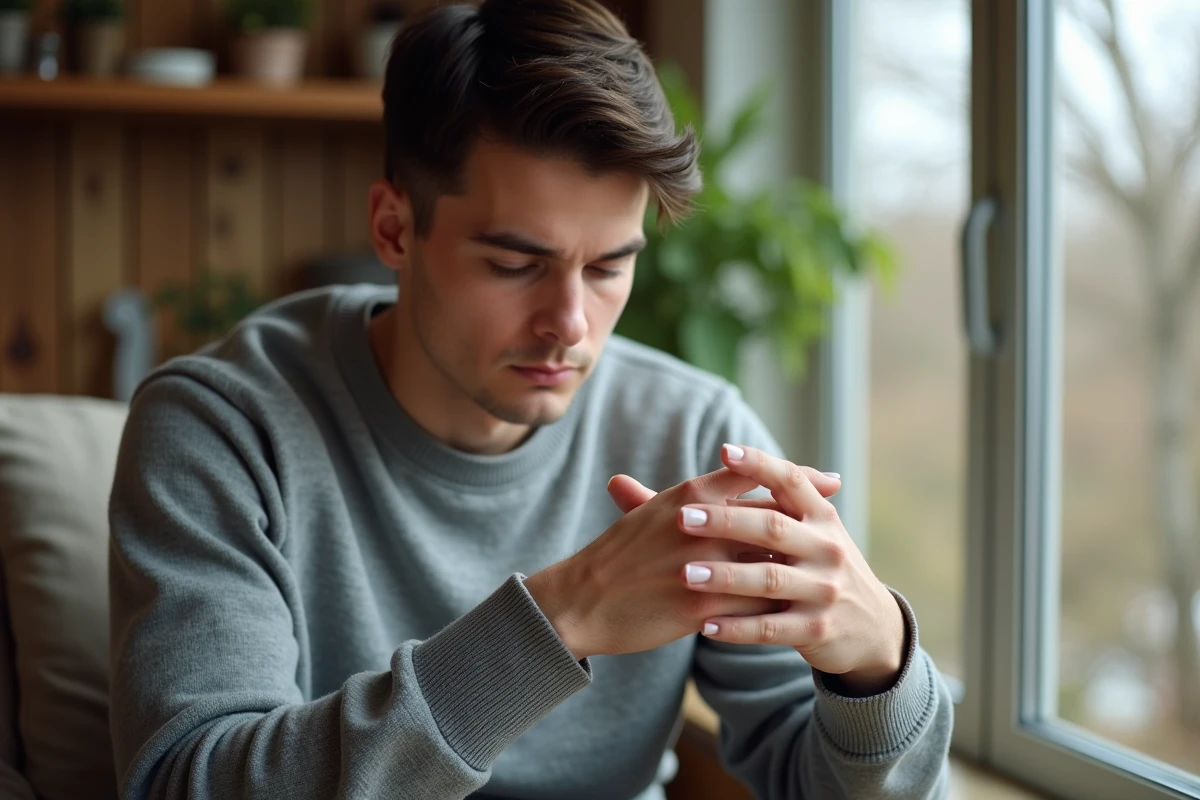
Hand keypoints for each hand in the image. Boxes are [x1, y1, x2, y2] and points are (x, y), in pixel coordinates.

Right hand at [524, 465, 843, 660]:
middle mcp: (701, 524)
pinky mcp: (699, 606)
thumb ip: (692, 496)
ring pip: (769, 563)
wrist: (581, 600)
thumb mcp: (650, 512)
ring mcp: (702, 566)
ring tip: (822, 573)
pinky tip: (794, 614)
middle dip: (812, 520)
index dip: (797, 477)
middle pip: (774, 517)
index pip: (756, 476)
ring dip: (797, 569)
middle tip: (841, 524)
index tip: (828, 479)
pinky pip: (754, 608)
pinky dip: (775, 610)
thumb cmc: (616, 555)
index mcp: (690, 495)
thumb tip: (723, 476)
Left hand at [677, 444, 906, 695]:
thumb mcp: (814, 532)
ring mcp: (823, 591)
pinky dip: (736, 627)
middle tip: (683, 518)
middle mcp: (826, 549)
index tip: (724, 451)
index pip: (791, 481)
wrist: (873, 627)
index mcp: (821, 517)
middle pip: (772, 528)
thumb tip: (724, 455)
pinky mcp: (815, 630)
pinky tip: (704, 624)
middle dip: (725, 522)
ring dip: (725, 577)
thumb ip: (776, 501)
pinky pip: (769, 629)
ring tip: (686, 573)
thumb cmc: (822, 567)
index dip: (760, 464)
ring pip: (768, 580)